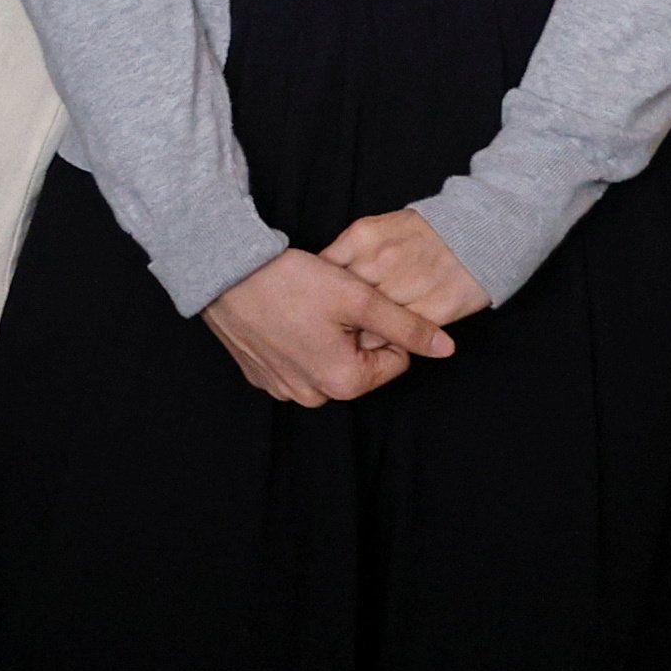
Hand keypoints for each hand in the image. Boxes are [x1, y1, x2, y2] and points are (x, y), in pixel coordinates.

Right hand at [198, 247, 446, 407]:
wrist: (224, 274)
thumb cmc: (291, 282)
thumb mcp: (359, 298)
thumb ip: (407, 326)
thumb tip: (446, 348)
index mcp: (344, 383)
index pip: (395, 360)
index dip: (385, 327)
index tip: (360, 304)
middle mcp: (313, 397)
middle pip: (360, 365)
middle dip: (354, 334)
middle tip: (331, 303)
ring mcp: (284, 390)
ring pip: (328, 363)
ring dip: (327, 338)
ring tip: (307, 307)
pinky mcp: (261, 377)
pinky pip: (297, 364)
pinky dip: (298, 342)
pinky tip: (286, 316)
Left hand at [324, 210, 491, 327]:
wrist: (479, 231)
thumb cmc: (423, 233)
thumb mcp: (377, 229)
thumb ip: (348, 253)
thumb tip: (319, 282)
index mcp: (363, 236)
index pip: (324, 275)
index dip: (322, 296)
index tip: (324, 307)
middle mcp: (381, 259)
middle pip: (343, 304)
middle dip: (339, 320)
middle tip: (340, 330)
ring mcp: (407, 284)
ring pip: (368, 327)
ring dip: (365, 335)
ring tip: (368, 335)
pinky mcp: (434, 307)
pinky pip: (400, 337)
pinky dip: (393, 342)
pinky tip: (394, 336)